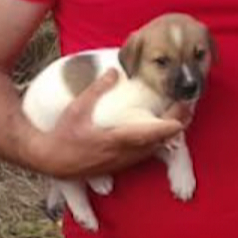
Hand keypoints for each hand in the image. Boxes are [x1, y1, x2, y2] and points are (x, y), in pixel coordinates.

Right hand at [29, 69, 186, 180]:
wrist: (50, 161)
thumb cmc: (62, 135)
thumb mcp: (76, 109)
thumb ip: (96, 89)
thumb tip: (114, 71)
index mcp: (115, 140)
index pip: (150, 134)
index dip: (170, 124)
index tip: (184, 113)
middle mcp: (123, 154)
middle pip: (159, 142)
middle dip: (175, 124)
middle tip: (187, 106)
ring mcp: (122, 162)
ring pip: (154, 149)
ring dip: (167, 134)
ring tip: (178, 115)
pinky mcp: (119, 166)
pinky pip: (144, 154)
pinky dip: (155, 141)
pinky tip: (157, 131)